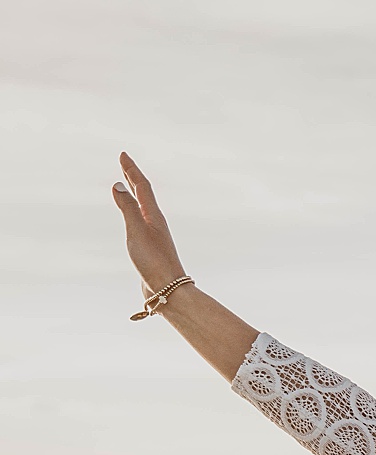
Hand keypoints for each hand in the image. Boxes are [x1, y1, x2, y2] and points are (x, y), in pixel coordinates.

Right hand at [112, 153, 186, 295]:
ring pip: (142, 208)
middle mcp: (156, 223)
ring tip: (127, 184)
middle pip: (144, 195)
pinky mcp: (149, 247)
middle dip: (133, 177)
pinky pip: (139, 221)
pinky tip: (131, 216)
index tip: (123, 154)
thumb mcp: (136, 231)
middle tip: (124, 162)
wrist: (167, 289)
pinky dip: (132, 211)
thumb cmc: (153, 261)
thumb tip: (119, 184)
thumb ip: (128, 208)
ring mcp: (153, 235)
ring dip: (134, 193)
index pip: (142, 187)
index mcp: (154, 216)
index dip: (132, 170)